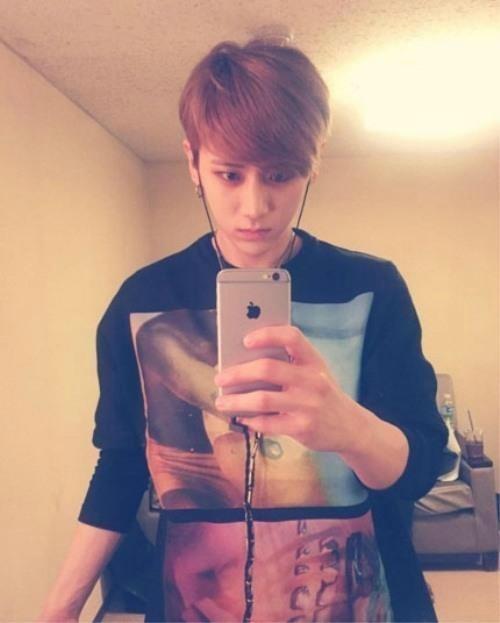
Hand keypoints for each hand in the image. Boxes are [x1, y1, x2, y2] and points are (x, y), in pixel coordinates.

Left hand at [214, 325, 369, 453]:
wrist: (351, 427)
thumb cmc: (323, 395)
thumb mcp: (315, 372)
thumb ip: (289, 364)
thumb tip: (244, 361)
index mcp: (314, 361)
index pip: (292, 337)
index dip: (268, 335)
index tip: (246, 340)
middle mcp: (313, 380)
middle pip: (267, 369)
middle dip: (237, 373)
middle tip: (220, 378)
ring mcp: (308, 405)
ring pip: (262, 399)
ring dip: (236, 401)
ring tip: (222, 401)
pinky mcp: (302, 428)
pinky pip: (267, 423)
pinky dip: (250, 420)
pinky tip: (242, 418)